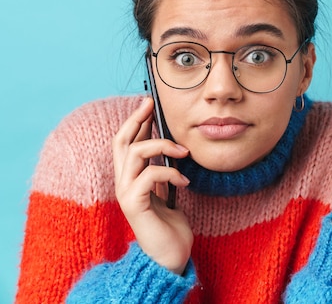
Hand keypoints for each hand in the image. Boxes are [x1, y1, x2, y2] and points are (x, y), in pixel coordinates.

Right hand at [112, 97, 192, 273]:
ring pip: (135, 153)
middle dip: (137, 119)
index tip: (149, 102)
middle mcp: (123, 182)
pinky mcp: (134, 204)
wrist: (170, 254)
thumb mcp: (168, 189)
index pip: (125, 141)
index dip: (135, 120)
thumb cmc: (171, 223)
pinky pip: (150, 175)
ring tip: (184, 153)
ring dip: (162, 146)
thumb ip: (163, 169)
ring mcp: (126, 193)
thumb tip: (171, 144)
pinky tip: (185, 183)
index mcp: (130, 177)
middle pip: (121, 141)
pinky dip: (170, 173)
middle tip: (152, 105)